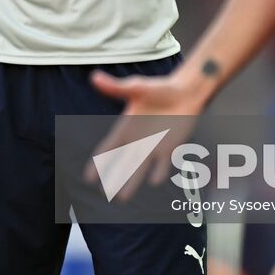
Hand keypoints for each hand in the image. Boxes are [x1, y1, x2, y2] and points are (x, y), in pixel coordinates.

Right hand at [86, 69, 204, 200]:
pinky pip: (162, 165)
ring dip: (131, 182)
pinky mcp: (170, 148)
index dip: (97, 163)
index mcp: (125, 128)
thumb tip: (94, 77)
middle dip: (112, 178)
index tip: (88, 178)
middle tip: (103, 193)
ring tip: (122, 198)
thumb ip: (116, 87)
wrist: (185, 93)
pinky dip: (159, 172)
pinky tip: (154, 181)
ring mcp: (153, 147)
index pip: (107, 149)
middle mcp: (137, 141)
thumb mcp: (137, 87)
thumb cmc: (160, 89)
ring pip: (139, 169)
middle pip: (121, 163)